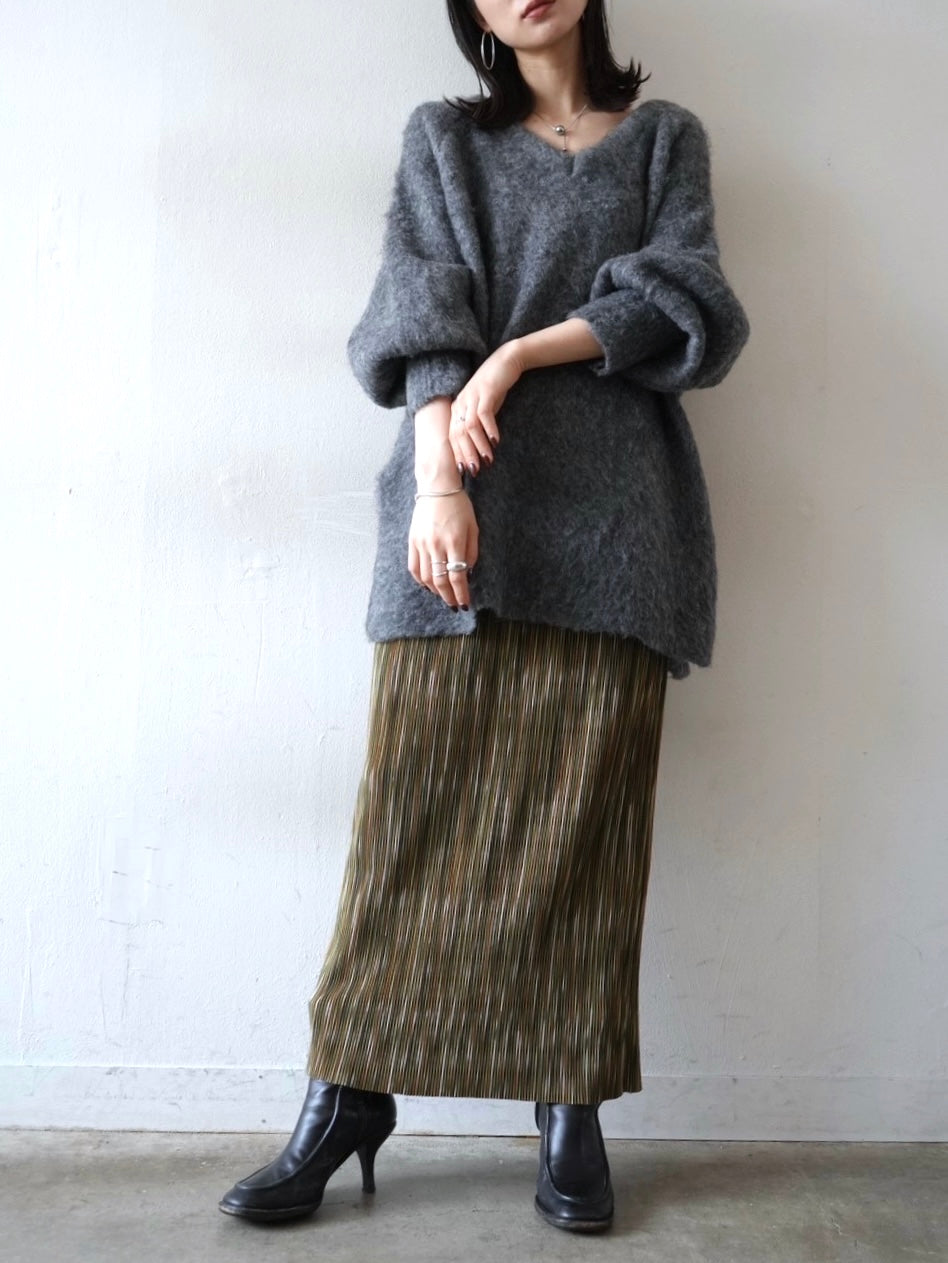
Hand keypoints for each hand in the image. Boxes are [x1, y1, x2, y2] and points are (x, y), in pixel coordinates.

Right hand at [408, 490, 478, 609]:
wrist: (437, 488)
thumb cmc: (460, 506)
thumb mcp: (474, 528)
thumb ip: (472, 552)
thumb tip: (467, 573)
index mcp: (455, 542)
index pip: (457, 576)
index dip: (461, 593)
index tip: (465, 604)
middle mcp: (437, 545)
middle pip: (440, 580)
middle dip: (448, 596)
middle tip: (454, 605)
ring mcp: (422, 544)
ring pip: (426, 577)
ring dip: (435, 591)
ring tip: (443, 596)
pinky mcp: (412, 541)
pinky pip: (414, 567)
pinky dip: (420, 580)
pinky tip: (427, 585)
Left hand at [449, 341, 524, 476]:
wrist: (506, 362)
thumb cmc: (494, 389)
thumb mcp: (482, 409)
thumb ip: (477, 426)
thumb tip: (478, 450)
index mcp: (457, 409)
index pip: (453, 437)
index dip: (458, 454)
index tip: (464, 471)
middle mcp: (461, 403)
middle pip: (459, 434)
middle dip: (467, 455)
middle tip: (476, 471)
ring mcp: (472, 397)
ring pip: (470, 427)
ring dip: (479, 446)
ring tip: (488, 460)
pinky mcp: (486, 392)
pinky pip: (484, 415)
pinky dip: (489, 430)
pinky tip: (496, 442)